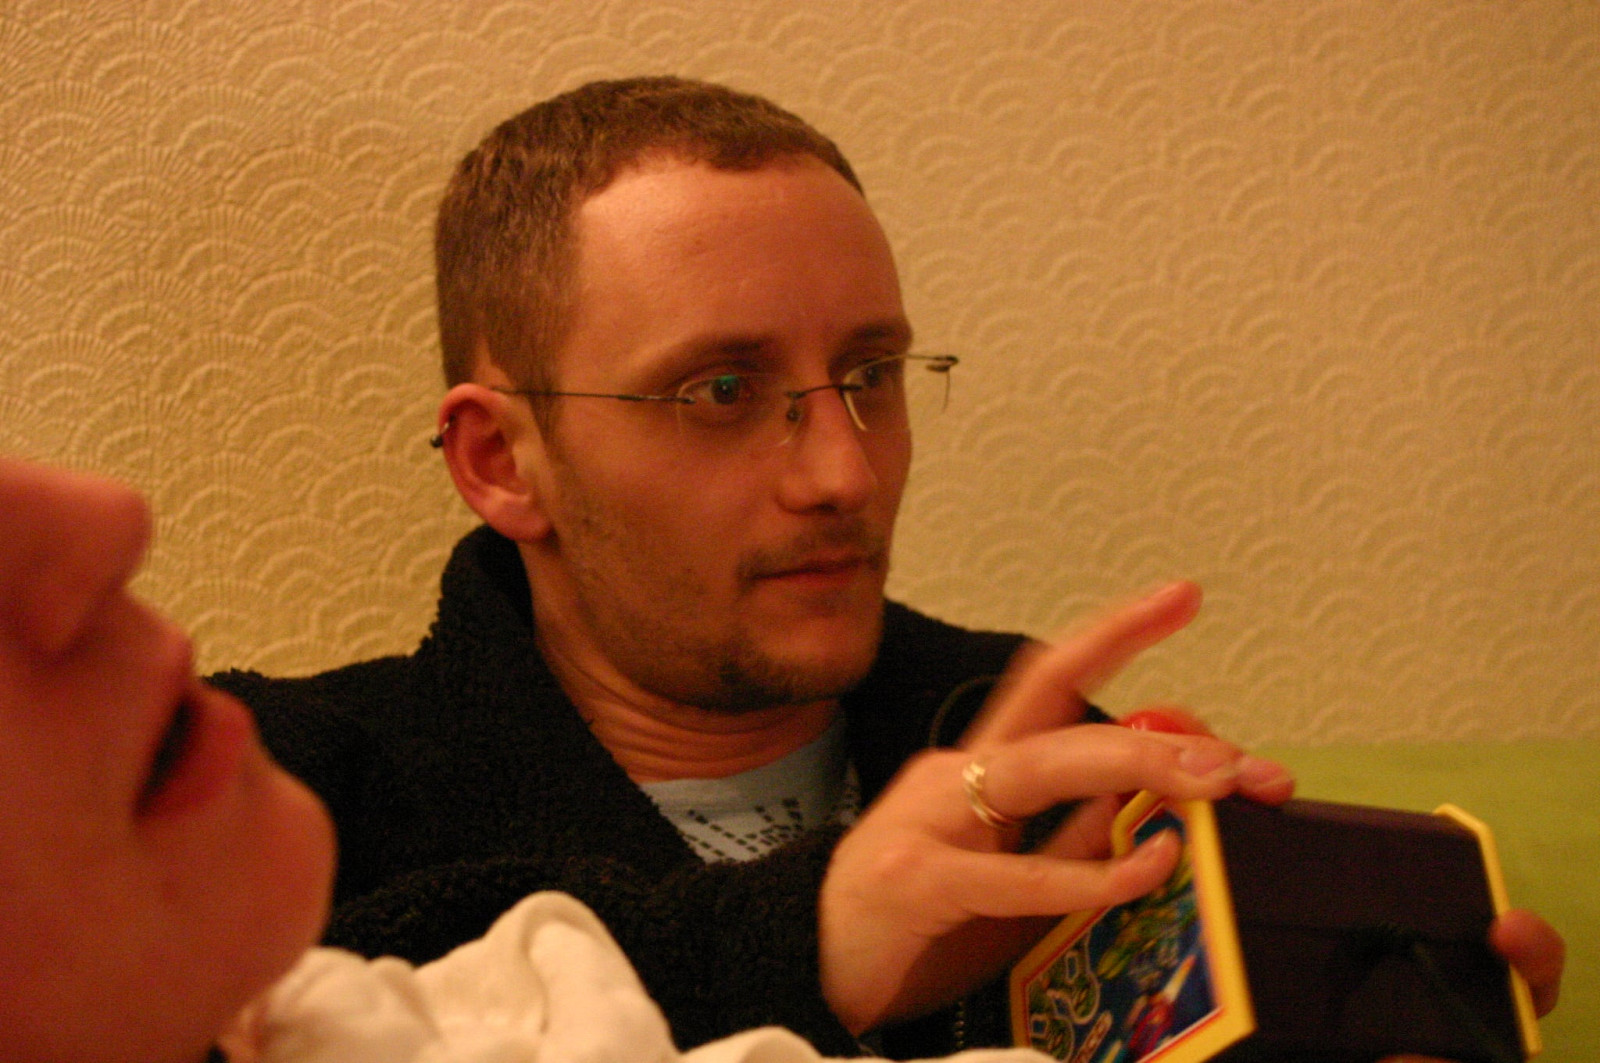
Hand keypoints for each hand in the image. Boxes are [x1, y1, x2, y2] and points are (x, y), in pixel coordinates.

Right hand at [818, 582, 1293, 1032]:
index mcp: (978, 767)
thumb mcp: (1006, 874)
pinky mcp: (918, 879)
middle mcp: (953, 774)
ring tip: (1208, 781)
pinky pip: (1018, 872)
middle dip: (1149, 721)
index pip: (1050, 678)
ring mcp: (929, 819)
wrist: (806, 966)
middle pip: (1053, 710)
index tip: (1182, 596)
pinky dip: (1091, 872)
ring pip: (1039, 768)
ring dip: (1132, 764)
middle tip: (1231, 750)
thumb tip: (1145, 795)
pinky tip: (1145, 868)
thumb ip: (1068, 833)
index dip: (1115, 632)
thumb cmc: (912, 921)